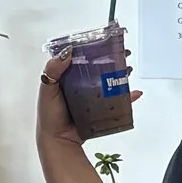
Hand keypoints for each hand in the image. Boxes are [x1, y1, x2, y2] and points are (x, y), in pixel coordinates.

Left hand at [37, 46, 141, 168]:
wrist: (58, 140)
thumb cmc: (49, 116)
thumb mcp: (47, 89)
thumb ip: (54, 69)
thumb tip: (68, 51)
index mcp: (66, 76)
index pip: (81, 57)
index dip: (93, 48)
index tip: (105, 42)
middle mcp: (80, 84)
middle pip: (98, 68)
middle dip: (112, 60)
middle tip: (123, 53)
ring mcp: (90, 96)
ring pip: (108, 81)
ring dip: (120, 74)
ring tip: (128, 69)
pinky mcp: (99, 109)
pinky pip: (116, 100)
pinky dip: (126, 96)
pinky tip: (134, 93)